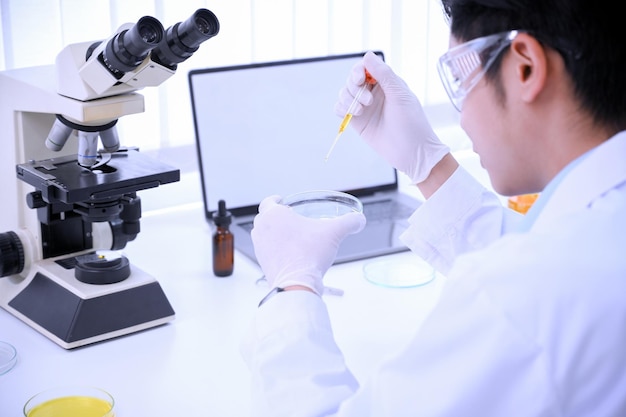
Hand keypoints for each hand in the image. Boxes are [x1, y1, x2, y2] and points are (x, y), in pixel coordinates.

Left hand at [251, 195, 365, 294]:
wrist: (296, 283)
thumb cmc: (310, 254)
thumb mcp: (334, 233)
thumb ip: (349, 222)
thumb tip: (360, 219)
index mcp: (274, 215)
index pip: (268, 202)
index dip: (275, 200)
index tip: (281, 201)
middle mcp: (262, 229)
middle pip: (264, 217)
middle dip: (275, 216)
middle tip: (289, 218)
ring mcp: (259, 246)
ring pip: (263, 233)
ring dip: (273, 232)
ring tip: (289, 235)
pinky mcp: (262, 262)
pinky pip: (266, 250)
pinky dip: (274, 248)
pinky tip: (289, 252)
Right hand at [335, 51, 449, 183]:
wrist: (411, 153)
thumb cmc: (412, 123)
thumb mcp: (399, 95)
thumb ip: (384, 74)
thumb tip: (367, 55)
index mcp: (387, 83)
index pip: (365, 68)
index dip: (359, 71)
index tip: (360, 79)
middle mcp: (374, 93)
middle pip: (352, 80)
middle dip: (354, 88)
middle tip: (367, 101)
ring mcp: (365, 107)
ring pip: (344, 93)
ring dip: (348, 99)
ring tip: (361, 111)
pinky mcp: (358, 122)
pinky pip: (341, 109)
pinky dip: (341, 109)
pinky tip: (351, 114)